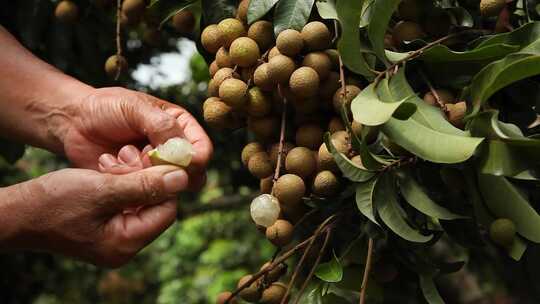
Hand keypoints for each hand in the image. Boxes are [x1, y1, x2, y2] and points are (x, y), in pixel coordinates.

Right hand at [1, 165, 187, 266]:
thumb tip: (182, 179)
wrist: (17, 213)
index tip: (150, 158)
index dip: (162, 183)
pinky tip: (107, 168)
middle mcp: (124, 246)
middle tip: (124, 156)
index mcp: (125, 243)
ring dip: (130, 177)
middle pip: (154, 205)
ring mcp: (114, 239)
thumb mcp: (103, 189)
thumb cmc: (54, 202)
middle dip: (143, 177)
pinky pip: (125, 203)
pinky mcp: (106, 228)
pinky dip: (120, 184)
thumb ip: (144, 185)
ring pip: (140, 201)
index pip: (167, 210)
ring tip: (111, 161)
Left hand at [62, 87, 212, 189]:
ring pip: (166, 188)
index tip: (169, 157)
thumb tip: (184, 151)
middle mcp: (173, 151)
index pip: (203, 151)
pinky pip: (143, 195)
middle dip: (164, 170)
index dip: (193, 160)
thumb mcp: (134, 107)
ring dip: (142, 175)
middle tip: (141, 155)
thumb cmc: (106, 107)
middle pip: (190, 175)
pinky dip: (126, 184)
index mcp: (181, 127)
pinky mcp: (137, 184)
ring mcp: (155, 170)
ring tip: (121, 155)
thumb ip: (161, 126)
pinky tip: (110, 164)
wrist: (74, 122)